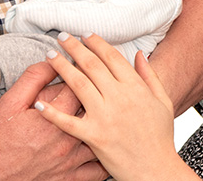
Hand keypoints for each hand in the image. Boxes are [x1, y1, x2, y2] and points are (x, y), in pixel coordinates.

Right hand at [0, 60, 107, 180]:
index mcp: (55, 118)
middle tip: (94, 90)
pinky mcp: (71, 179)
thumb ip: (34, 78)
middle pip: (96, 111)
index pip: (82, 86)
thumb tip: (52, 61)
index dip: (83, 74)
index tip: (81, 69)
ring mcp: (71, 161)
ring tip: (102, 116)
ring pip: (101, 139)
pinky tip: (103, 148)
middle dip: (96, 97)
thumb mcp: (11, 101)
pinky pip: (98, 171)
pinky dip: (104, 159)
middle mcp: (67, 140)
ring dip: (103, 126)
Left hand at [36, 33, 194, 180]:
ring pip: (78, 85)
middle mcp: (119, 98)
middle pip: (92, 65)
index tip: (84, 35)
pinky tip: (39, 104)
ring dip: (62, 67)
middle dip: (74, 47)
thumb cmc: (160, 138)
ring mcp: (106, 117)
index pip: (111, 57)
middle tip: (61, 37)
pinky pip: (69, 122)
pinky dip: (52, 113)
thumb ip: (150, 76)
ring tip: (50, 55)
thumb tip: (139, 54)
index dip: (96, 43)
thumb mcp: (163, 102)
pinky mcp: (94, 136)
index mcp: (135, 88)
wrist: (156, 170)